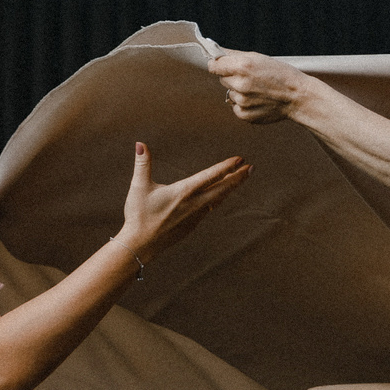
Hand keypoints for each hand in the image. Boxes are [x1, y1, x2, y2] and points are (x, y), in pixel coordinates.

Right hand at [117, 142, 249, 259]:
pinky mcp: (192, 225)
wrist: (140, 245)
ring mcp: (195, 216)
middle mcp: (194, 204)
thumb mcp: (139, 186)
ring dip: (230, 188)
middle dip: (238, 177)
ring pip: (218, 199)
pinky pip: (209, 209)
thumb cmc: (139, 215)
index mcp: (183, 191)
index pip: (210, 176)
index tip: (240, 159)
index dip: (227, 167)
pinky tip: (220, 196)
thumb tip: (140, 144)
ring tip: (241, 178)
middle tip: (251, 167)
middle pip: (222, 189)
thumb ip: (143, 163)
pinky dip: (218, 199)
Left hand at [208, 49, 311, 123]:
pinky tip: (258, 100)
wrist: (297, 96)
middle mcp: (240, 84)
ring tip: (257, 90)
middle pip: (222, 79)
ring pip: (230, 93)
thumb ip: (235, 55)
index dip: (218, 64)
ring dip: (239, 91)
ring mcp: (242, 101)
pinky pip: (235, 106)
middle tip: (250, 77)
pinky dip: (243, 104)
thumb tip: (217, 53)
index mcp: (243, 66)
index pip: (214, 65)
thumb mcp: (260, 58)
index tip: (222, 65)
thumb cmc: (281, 75)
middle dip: (232, 77)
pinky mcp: (244, 115)